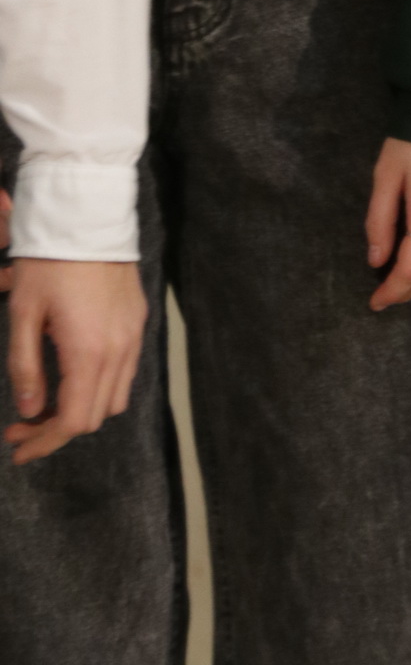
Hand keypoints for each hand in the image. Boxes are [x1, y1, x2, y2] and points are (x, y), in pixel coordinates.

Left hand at [2, 256, 147, 464]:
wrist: (87, 217)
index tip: (17, 447)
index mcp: (88, 352)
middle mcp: (119, 350)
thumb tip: (30, 411)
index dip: (44, 441)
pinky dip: (99, 386)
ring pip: (114, 398)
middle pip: (95, 416)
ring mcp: (134, 336)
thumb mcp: (23, 314)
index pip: (72, 421)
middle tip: (22, 427)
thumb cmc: (48, 262)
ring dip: (81, 410)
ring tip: (47, 404)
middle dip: (56, 431)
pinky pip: (125, 371)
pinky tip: (73, 375)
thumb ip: (25, 368)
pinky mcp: (138, 322)